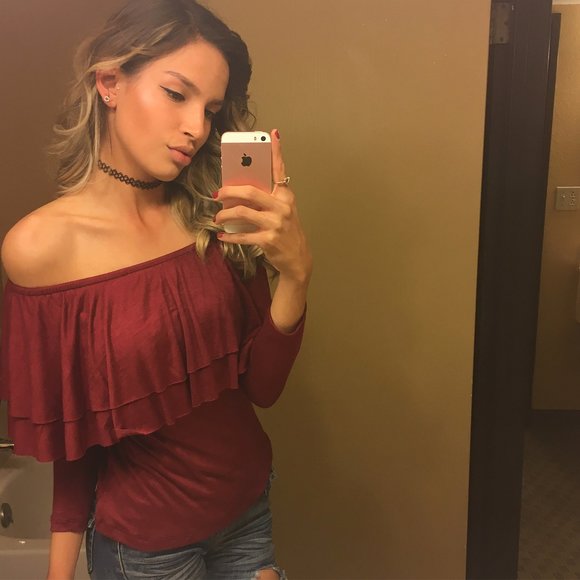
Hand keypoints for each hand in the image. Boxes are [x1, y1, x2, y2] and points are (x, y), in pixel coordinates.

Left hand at [215, 129, 311, 282]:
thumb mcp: (281, 211)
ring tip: (218, 217)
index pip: (280, 170)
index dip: (276, 152)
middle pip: (250, 191)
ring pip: (242, 212)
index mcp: (285, 196)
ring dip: (225, 215)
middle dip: (229, 191)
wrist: (297, 258)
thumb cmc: (285, 231)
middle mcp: (281, 207)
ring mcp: (276, 223)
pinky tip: (223, 236)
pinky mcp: (268, 240)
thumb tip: (239, 190)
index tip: (273, 134)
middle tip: (217, 194)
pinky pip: (243, 235)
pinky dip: (230, 236)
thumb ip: (267, 199)